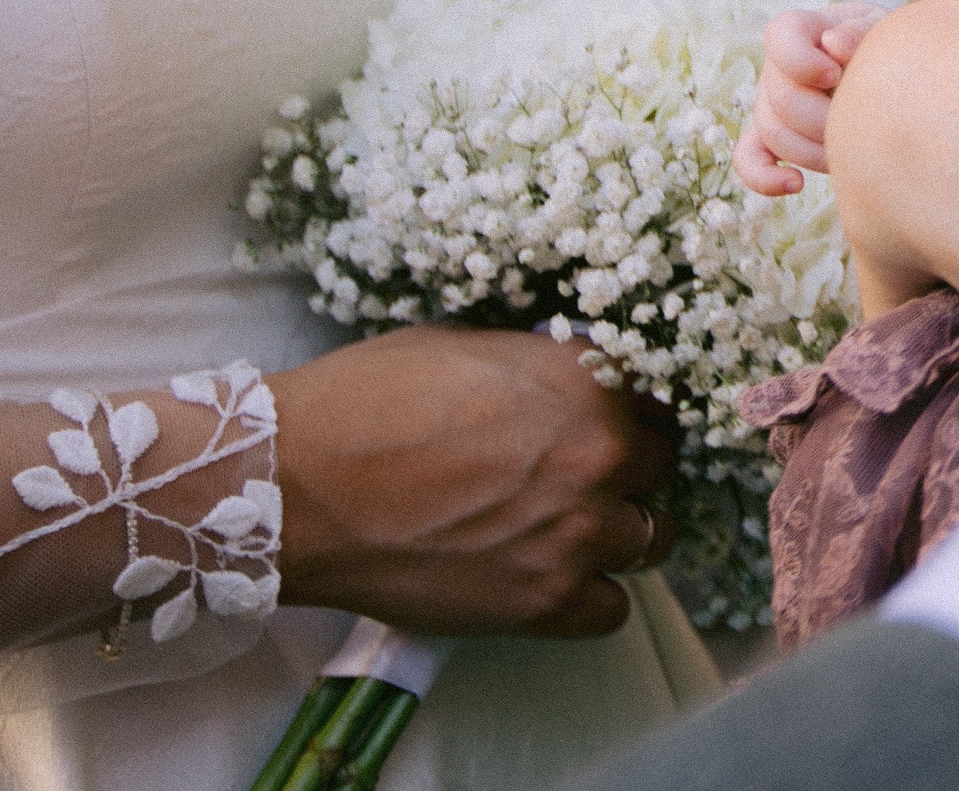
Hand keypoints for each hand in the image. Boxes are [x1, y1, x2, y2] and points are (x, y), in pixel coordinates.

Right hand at [270, 326, 675, 636]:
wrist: (298, 486)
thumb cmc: (366, 403)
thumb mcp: (468, 348)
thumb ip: (541, 370)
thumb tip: (568, 381)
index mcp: (587, 382)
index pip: (657, 402)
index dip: (629, 416)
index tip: (607, 430)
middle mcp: (600, 455)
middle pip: (661, 471)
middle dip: (628, 474)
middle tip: (581, 483)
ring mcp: (578, 533)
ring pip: (651, 540)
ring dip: (618, 537)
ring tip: (567, 534)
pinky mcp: (546, 602)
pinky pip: (612, 610)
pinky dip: (589, 599)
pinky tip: (549, 580)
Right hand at [734, 1, 889, 197]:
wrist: (891, 79)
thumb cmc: (886, 50)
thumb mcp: (883, 30)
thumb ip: (862, 31)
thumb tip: (834, 44)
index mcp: (803, 31)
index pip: (779, 38)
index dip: (803, 62)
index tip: (835, 75)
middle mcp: (778, 67)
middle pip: (783, 100)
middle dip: (824, 119)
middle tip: (863, 124)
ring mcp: (770, 104)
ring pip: (774, 134)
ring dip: (816, 150)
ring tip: (856, 148)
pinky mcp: (771, 137)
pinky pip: (750, 160)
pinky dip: (764, 177)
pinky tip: (796, 184)